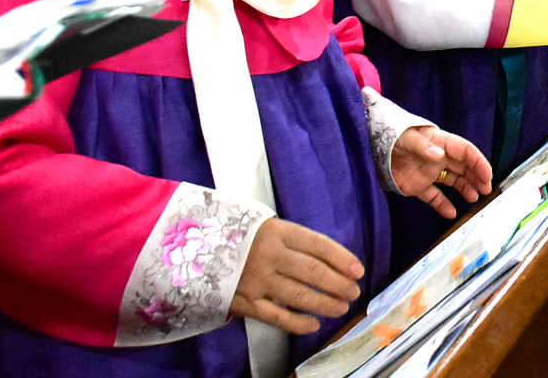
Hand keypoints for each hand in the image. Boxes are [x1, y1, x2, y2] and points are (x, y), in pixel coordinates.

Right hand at [229, 218, 363, 334]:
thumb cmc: (235, 235)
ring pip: (299, 296)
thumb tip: (327, 257)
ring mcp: (256, 280)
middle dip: (338, 284)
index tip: (357, 270)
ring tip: (341, 306)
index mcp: (277, 232)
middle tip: (353, 291)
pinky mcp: (245, 302)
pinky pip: (277, 317)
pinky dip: (298, 323)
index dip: (342, 259)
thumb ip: (292, 239)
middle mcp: (269, 255)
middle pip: (313, 272)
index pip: (318, 245)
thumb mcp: (264, 224)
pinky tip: (313, 324)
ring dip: (325, 304)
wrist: (190, 249)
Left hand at [391, 125, 493, 217]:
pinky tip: (451, 213)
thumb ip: (422, 147)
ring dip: (465, 189)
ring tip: (473, 199)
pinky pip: (434, 196)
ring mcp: (429, 173)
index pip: (465, 151)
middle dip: (477, 177)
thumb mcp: (407, 138)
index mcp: (440, 143)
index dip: (478, 162)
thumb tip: (439, 155)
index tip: (486, 175)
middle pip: (464, 167)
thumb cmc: (393, 137)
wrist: (372, 148)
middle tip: (486, 190)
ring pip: (453, 182)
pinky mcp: (418, 186)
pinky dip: (442, 205)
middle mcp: (439, 159)